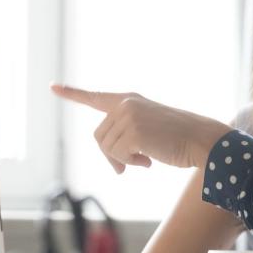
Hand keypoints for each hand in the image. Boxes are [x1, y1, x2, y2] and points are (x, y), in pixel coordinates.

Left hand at [51, 84, 230, 172]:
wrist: (200, 139)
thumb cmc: (178, 138)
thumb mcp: (148, 130)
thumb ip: (126, 137)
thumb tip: (115, 164)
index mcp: (129, 100)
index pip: (95, 97)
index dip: (72, 93)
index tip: (53, 87)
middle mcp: (126, 104)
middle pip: (99, 137)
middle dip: (112, 155)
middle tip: (131, 165)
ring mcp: (128, 116)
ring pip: (106, 149)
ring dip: (124, 161)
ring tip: (146, 159)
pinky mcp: (133, 131)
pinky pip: (118, 157)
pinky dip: (131, 164)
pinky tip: (149, 161)